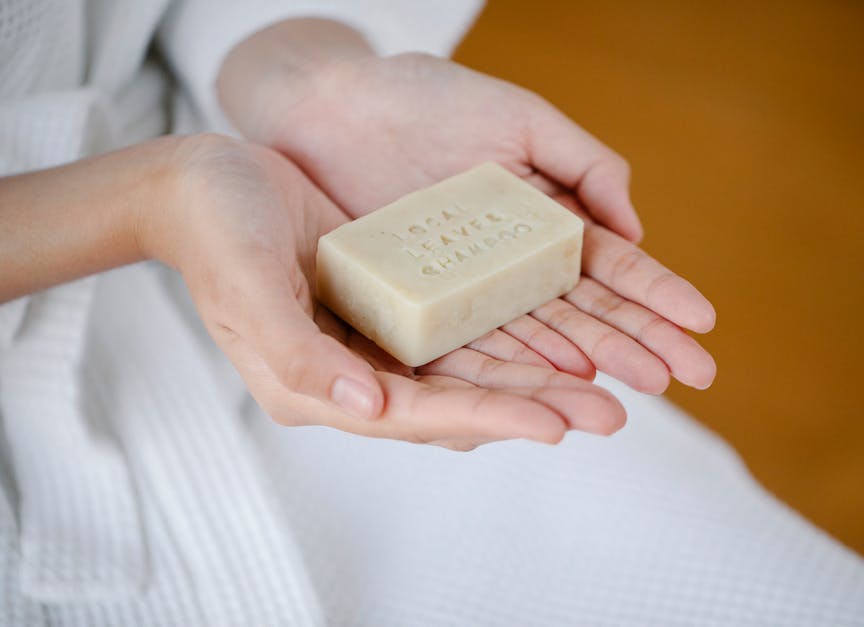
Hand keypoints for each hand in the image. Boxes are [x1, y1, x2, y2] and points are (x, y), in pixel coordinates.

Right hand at [142, 134, 624, 448]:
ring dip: (538, 380)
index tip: (556, 424)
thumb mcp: (248, 291)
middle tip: (611, 413)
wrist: (205, 186)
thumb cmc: (217, 234)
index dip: (489, 419)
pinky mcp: (394, 307)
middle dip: (536, 408)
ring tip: (606, 386)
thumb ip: (301, 359)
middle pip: (462, 403)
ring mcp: (378, 344)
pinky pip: (463, 332)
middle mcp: (356, 377)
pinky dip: (511, 340)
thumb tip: (372, 408)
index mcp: (318, 388)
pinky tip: (560, 339)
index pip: (419, 415)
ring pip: (473, 373)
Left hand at [218, 28, 715, 391]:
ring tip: (629, 398)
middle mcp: (513, 264)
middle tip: (691, 376)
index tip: (703, 325)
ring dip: (586, 368)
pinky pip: (473, 343)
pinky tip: (556, 386)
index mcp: (544, 217)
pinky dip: (516, 366)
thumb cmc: (425, 98)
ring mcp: (470, 291)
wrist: (331, 107)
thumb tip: (638, 231)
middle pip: (584, 312)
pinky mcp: (421, 308)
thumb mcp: (521, 118)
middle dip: (638, 343)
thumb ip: (584, 164)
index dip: (657, 296)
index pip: (611, 267)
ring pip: (536, 338)